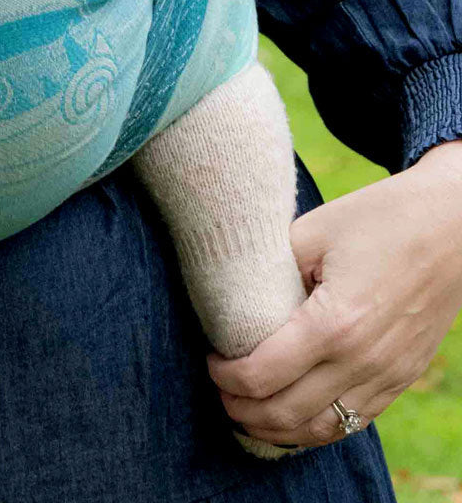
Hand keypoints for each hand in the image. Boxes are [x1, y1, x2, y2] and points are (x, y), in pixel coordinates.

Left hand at [207, 140, 461, 448]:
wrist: (451, 225)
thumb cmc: (380, 217)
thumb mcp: (314, 231)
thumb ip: (273, 269)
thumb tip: (238, 296)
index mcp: (334, 323)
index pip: (262, 375)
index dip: (225, 376)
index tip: (210, 360)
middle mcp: (363, 361)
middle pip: (286, 414)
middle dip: (242, 410)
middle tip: (219, 391)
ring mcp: (388, 376)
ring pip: (322, 430)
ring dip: (277, 430)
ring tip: (247, 411)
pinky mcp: (402, 378)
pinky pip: (354, 422)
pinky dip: (317, 428)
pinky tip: (292, 416)